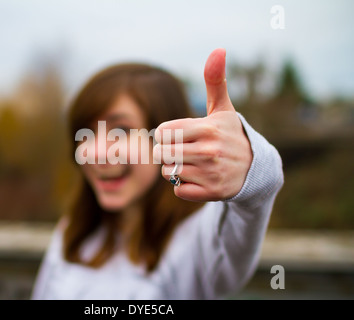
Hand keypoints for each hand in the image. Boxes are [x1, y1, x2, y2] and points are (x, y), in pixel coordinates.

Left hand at [153, 48, 252, 201]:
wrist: (255, 169)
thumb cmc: (230, 135)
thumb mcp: (223, 109)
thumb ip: (215, 81)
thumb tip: (218, 49)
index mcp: (207, 128)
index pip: (162, 132)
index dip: (166, 135)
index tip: (178, 135)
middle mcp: (208, 151)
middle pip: (162, 153)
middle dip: (168, 152)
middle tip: (184, 151)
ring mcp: (210, 173)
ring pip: (169, 172)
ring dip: (176, 169)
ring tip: (194, 164)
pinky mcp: (211, 193)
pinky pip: (178, 189)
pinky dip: (184, 186)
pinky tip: (200, 178)